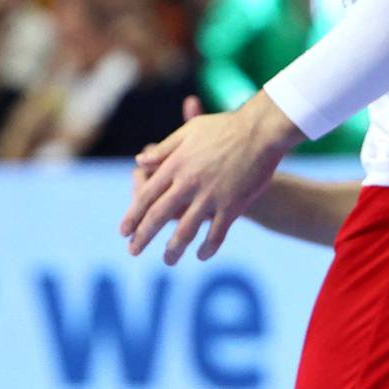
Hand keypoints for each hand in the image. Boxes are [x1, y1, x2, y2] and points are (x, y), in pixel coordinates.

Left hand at [119, 91, 301, 262]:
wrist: (264, 131)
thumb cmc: (227, 127)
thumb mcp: (191, 130)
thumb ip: (164, 148)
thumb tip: (139, 161)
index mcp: (176, 164)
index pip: (146, 196)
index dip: (133, 216)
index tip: (124, 231)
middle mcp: (189, 183)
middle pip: (158, 216)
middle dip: (143, 237)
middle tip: (133, 251)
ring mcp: (211, 196)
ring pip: (185, 231)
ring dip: (173, 249)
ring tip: (168, 261)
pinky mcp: (233, 205)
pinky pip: (216, 234)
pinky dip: (208, 248)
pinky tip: (202, 255)